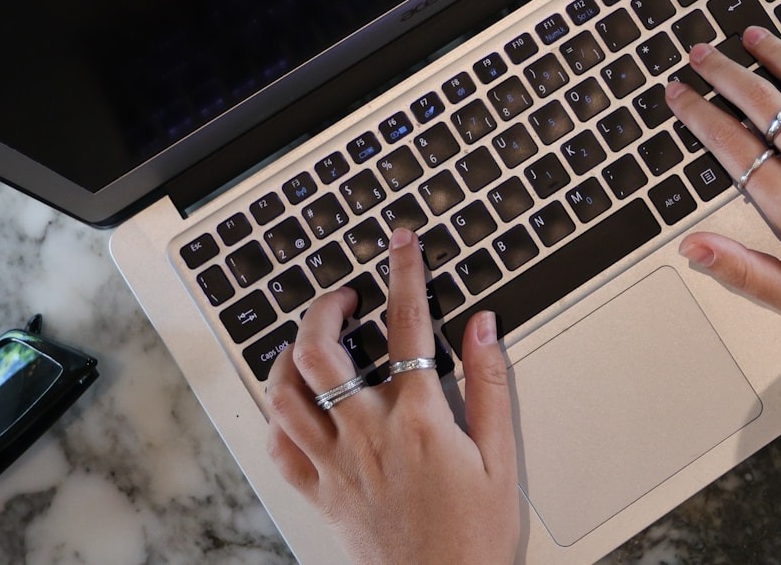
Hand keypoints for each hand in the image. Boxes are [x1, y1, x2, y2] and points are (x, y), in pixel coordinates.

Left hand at [265, 228, 518, 564]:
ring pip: (286, 396)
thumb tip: (484, 326)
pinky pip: (280, 448)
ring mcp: (337, 466)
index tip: (401, 245)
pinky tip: (292, 403)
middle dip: (325, 308)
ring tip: (309, 338)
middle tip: (345, 294)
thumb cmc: (475, 535)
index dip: (404, 274)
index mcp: (419, 421)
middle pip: (322, 353)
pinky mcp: (322, 494)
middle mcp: (368, 436)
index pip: (407, 326)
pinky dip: (278, 416)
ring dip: (290, 355)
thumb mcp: (502, 457)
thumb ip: (492, 385)